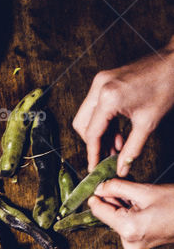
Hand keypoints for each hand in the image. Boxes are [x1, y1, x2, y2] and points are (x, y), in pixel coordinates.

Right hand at [73, 39, 173, 174]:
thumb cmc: (165, 87)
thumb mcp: (148, 123)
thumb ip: (132, 149)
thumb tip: (122, 168)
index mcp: (109, 98)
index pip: (92, 133)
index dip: (93, 153)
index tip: (95, 167)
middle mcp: (99, 87)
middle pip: (83, 124)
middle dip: (93, 143)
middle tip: (106, 157)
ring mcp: (100, 82)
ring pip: (87, 116)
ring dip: (99, 133)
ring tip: (115, 147)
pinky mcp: (105, 80)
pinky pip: (96, 106)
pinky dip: (104, 121)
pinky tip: (117, 133)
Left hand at [89, 180, 173, 248]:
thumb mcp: (145, 191)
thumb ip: (118, 188)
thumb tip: (99, 187)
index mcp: (129, 229)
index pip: (100, 212)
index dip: (96, 197)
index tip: (94, 186)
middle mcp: (129, 242)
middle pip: (109, 216)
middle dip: (112, 199)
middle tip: (116, 184)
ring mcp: (134, 246)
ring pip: (117, 220)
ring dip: (120, 205)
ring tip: (133, 193)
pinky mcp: (138, 245)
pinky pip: (126, 225)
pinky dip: (128, 213)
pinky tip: (137, 203)